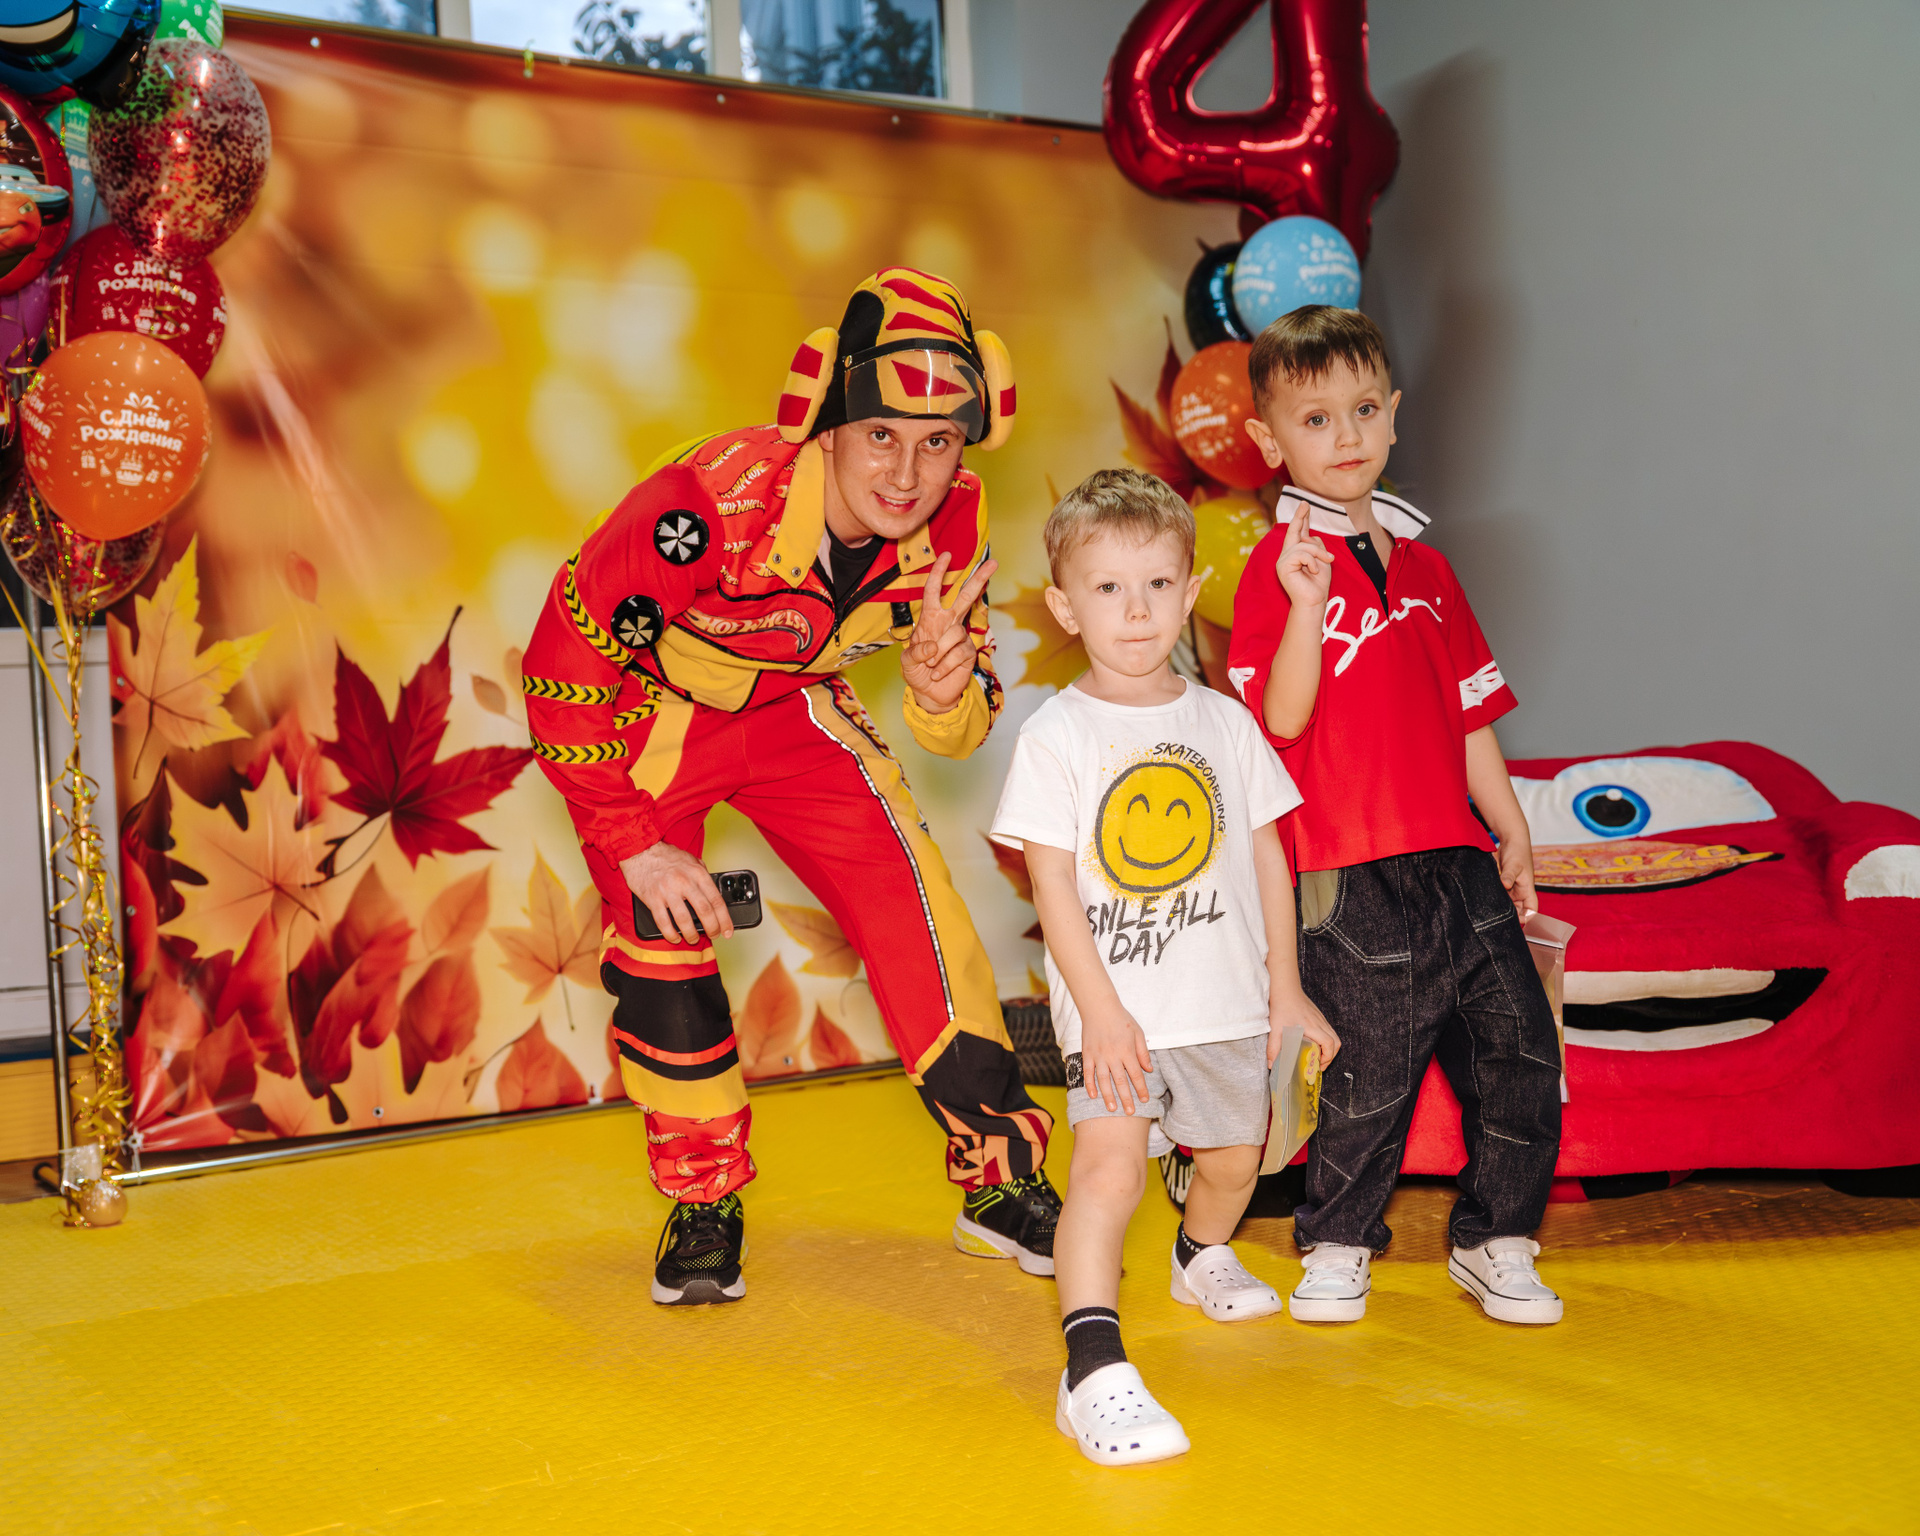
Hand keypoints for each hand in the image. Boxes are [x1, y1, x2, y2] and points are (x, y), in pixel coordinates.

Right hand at [619, 841, 732, 945]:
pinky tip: (675, 938)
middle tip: (714, 935)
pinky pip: (663, 922)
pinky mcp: (653, 899)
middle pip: (704, 912)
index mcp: (697, 873)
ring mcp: (668, 891)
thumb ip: (702, 874)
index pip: (717, 900)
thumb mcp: (691, 860)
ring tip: (694, 939)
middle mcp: (684, 882)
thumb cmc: (667, 856)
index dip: (724, 919)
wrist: (641, 850)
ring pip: (684, 920)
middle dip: (712, 928)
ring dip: (691, 934)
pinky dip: (671, 934)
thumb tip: (713, 891)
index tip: (727, 930)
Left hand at [901, 551, 996, 713]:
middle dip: (978, 579)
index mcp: (930, 619)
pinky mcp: (969, 653)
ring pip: (954, 634)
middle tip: (993, 563)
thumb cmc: (917, 671)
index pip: (934, 591)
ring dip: (939, 653)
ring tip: (931, 665)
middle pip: (965, 597)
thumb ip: (914, 652)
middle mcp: (948, 623)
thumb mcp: (907, 661)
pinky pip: (958, 653)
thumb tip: (933, 646)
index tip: (946, 556)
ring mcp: (960, 637)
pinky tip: (938, 672)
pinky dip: (944, 665)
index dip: (938, 573)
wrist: (930, 693)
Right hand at [1080, 1006, 1152, 1114]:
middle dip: (1126, 1098)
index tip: (1145, 1100)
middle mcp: (1113, 1056)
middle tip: (1130, 1112)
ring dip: (1108, 1096)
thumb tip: (1149, 1070)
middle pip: (1121, 1082)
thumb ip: (1143, 1052)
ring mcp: (1098, 1056)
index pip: (1136, 1075)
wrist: (1099, 1007)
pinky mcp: (1087, 1054)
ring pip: (1103, 1080)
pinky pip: (1087, 1073)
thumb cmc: (1121, 1019)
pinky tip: (1093, 1096)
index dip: (1141, 1089)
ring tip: (1112, 1108)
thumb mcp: (1138, 1033)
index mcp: (1127, 1051)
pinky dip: (1090, 1085)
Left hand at [1270, 987, 1339, 1068]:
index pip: (1329, 1044)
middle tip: (1319, 1064)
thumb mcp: (1276, 1029)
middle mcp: (1320, 1023)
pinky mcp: (1318, 1015)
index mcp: (1313, 1027)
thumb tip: (1272, 1064)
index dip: (1328, 1057)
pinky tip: (1314, 1043)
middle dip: (1331, 1056)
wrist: (1285, 988)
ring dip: (1329, 1048)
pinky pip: (1328, 1030)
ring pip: (1333, 1036)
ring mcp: (1321, 1018)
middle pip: (1336, 1042)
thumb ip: (1274, 1048)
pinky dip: (1326, 1040)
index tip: (1319, 1065)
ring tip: (1317, 1056)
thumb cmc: (1282, 1006)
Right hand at [1276, 502, 1332, 608]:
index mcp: (1296, 554)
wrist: (1314, 602)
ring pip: (1304, 545)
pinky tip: (1314, 571)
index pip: (1298, 533)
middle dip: (1300, 516)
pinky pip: (1302, 554)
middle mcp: (1286, 555)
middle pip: (1294, 531)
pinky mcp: (1283, 566)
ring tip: (1326, 562)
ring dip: (1319, 553)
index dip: (1302, 519)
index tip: (1305, 505)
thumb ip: (1316, 546)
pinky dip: (1313, 561)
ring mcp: (1283, 560)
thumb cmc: (1318, 584)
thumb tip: (1309, 535)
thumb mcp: (1322, 560)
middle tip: (1305, 502)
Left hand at [1496, 833, 1538, 921]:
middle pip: (1517, 911)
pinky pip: (1498, 897)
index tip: (1515, 921)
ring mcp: (1510, 889)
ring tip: (1489, 913)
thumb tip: (1505, 885)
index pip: (1531, 910)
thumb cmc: (1517, 852)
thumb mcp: (1514, 864)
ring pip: (1506, 905)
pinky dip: (1493, 900)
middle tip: (1496, 920)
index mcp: (1528, 890)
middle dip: (1509, 916)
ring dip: (1499, 908)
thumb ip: (1509, 875)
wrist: (1510, 842)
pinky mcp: (1501, 885)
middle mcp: (1520, 892)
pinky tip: (1484, 903)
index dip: (1526, 918)